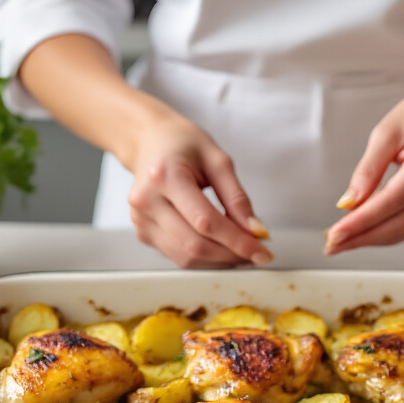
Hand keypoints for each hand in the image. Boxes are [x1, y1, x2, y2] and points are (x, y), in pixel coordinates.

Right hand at [126, 112, 271, 268]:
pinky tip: (219, 247)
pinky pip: (178, 256)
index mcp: (165, 176)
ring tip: (241, 250)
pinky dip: (204, 257)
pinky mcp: (143, 233)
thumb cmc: (182, 144)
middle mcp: (147, 201)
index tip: (261, 252)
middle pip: (195, 244)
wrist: (150, 141)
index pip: (206, 221)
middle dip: (231, 254)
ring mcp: (141, 220)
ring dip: (219, 260)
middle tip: (256, 253)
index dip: (237, 242)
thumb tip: (254, 231)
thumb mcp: (217, 160)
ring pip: (186, 257)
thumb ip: (236, 197)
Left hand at [325, 92, 403, 254]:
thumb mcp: (385, 133)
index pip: (395, 198)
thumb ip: (367, 170)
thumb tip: (348, 204)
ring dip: (374, 239)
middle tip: (333, 244)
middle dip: (365, 236)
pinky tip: (367, 232)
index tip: (336, 233)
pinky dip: (389, 232)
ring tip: (345, 240)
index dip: (364, 220)